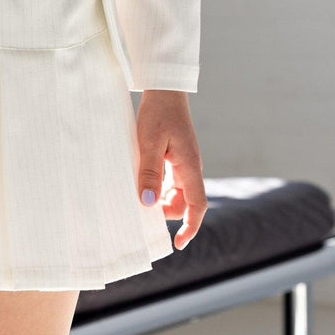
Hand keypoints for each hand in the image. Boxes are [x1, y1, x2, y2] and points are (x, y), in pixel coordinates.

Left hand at [134, 89, 207, 250]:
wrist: (164, 90)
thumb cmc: (158, 113)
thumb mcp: (149, 143)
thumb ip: (150, 173)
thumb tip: (148, 203)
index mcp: (190, 167)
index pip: (197, 206)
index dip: (190, 227)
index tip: (178, 244)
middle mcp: (190, 168)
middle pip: (183, 203)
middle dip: (165, 212)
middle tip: (139, 208)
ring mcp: (183, 163)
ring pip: (175, 193)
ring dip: (159, 199)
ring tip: (136, 192)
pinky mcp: (175, 157)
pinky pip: (169, 181)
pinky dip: (157, 187)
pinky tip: (140, 181)